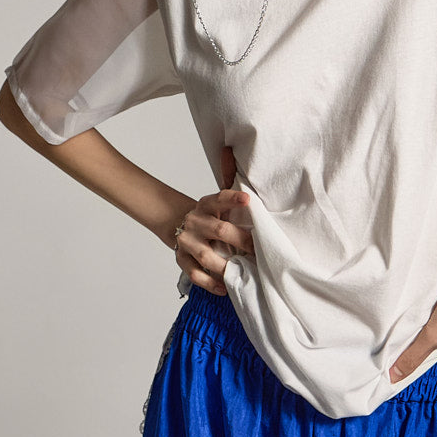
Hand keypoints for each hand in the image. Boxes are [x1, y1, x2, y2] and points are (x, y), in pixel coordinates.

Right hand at [174, 144, 254, 296]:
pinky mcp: (182, 259)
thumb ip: (227, 177)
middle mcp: (196, 222)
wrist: (177, 224)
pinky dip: (209, 282)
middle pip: (218, 230)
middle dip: (240, 240)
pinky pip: (195, 273)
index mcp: (207, 205)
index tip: (248, 199)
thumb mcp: (217, 198)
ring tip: (242, 271)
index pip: (219, 198)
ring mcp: (187, 242)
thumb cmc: (208, 214)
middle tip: (258, 249)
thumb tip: (230, 149)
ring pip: (206, 255)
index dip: (232, 198)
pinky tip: (224, 287)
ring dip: (225, 265)